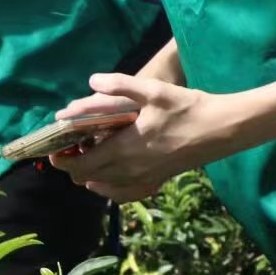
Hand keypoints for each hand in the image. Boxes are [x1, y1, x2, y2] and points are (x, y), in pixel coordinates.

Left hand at [52, 72, 244, 203]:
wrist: (221, 130)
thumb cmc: (187, 108)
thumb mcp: (153, 90)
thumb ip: (120, 85)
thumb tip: (91, 81)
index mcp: (125, 149)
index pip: (80, 165)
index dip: (61, 159)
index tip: (54, 146)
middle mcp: (130, 171)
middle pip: (86, 177)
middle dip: (73, 162)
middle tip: (72, 142)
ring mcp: (143, 180)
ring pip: (102, 186)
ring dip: (90, 171)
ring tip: (91, 149)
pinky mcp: (155, 183)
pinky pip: (122, 194)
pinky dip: (109, 185)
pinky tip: (109, 172)